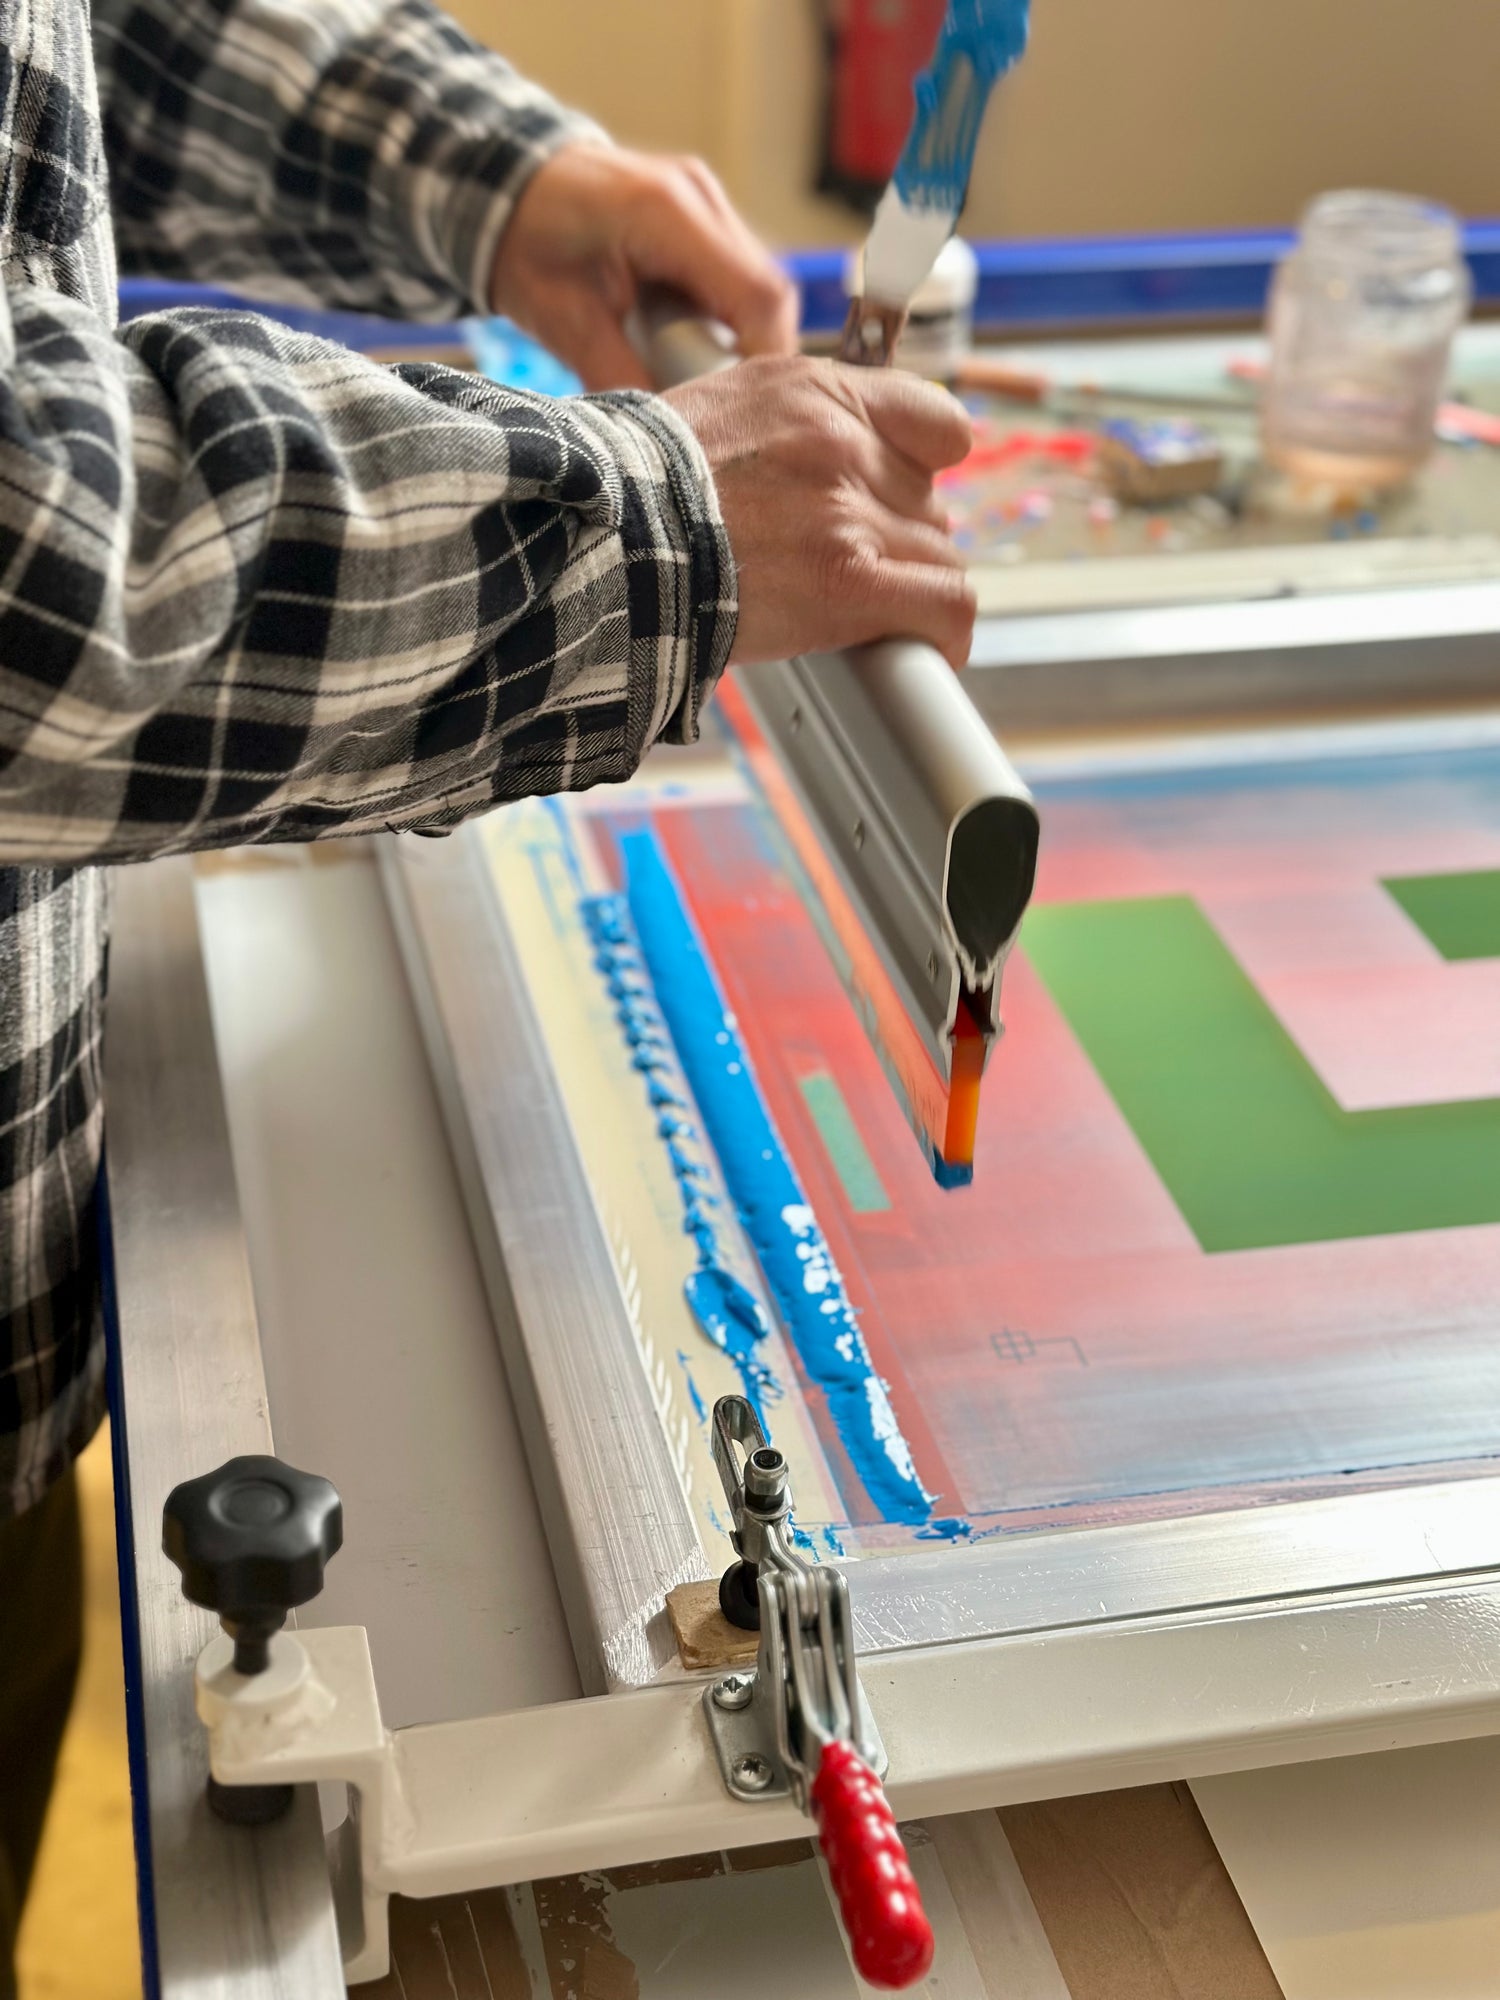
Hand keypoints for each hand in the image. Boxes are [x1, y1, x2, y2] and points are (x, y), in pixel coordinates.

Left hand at [492, 144, 797, 390]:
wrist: (506, 184)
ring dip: (744, 344)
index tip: (748, 411)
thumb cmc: (523, 243)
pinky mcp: (706, 219)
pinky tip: (697, 353)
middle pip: (769, 294)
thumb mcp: (562, 320)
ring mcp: (707, 203)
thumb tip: (666, 435)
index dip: (766, 360)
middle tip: (725, 408)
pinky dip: (729, 326)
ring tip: (706, 383)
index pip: (757, 295)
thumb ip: (618, 375)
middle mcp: (699, 198)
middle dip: (756, 360)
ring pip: (761, 290)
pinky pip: (739, 282)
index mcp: (663, 212)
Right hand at [665, 358, 976, 669]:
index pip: (936, 424)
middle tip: (841, 571)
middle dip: (897, 542)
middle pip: (929, 504)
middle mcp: (841, 442)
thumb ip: (793, 428)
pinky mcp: (847, 579)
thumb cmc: (638, 490)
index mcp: (816, 392)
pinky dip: (944, 633)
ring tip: (853, 611)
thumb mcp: (721, 412)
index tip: (904, 504)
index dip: (926, 473)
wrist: (599, 538)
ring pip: (936, 557)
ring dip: (905, 590)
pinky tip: (927, 647)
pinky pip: (945, 605)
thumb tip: (823, 471)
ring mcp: (847, 511)